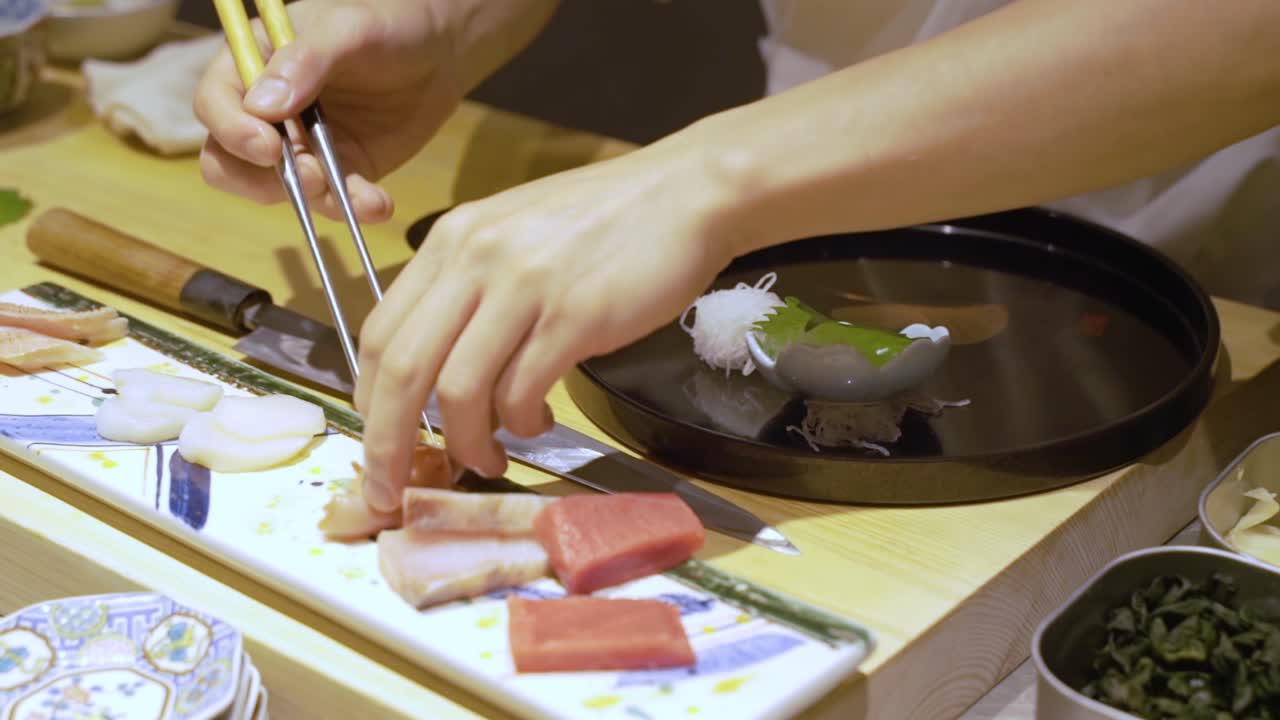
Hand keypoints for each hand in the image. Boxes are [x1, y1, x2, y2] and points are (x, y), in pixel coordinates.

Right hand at [194, 0, 460, 221]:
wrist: (441, 49)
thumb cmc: (388, 22)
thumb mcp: (349, 29)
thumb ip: (306, 61)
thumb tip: (261, 107)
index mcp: (254, 64)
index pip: (215, 104)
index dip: (231, 130)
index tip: (268, 146)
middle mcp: (267, 110)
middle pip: (228, 160)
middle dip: (262, 179)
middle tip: (310, 175)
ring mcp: (302, 145)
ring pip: (278, 190)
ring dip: (312, 199)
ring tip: (355, 193)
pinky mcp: (338, 169)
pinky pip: (331, 199)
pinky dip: (352, 207)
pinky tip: (377, 203)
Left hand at [354, 132, 746, 510]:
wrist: (686, 193)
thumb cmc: (607, 220)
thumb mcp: (515, 235)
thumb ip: (470, 287)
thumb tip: (440, 365)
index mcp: (452, 240)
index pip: (379, 333)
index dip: (368, 404)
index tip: (376, 445)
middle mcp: (476, 258)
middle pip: (402, 369)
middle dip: (388, 445)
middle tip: (393, 492)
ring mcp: (524, 287)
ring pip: (458, 391)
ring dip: (466, 443)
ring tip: (487, 459)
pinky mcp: (574, 316)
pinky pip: (522, 392)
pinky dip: (520, 424)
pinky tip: (538, 422)